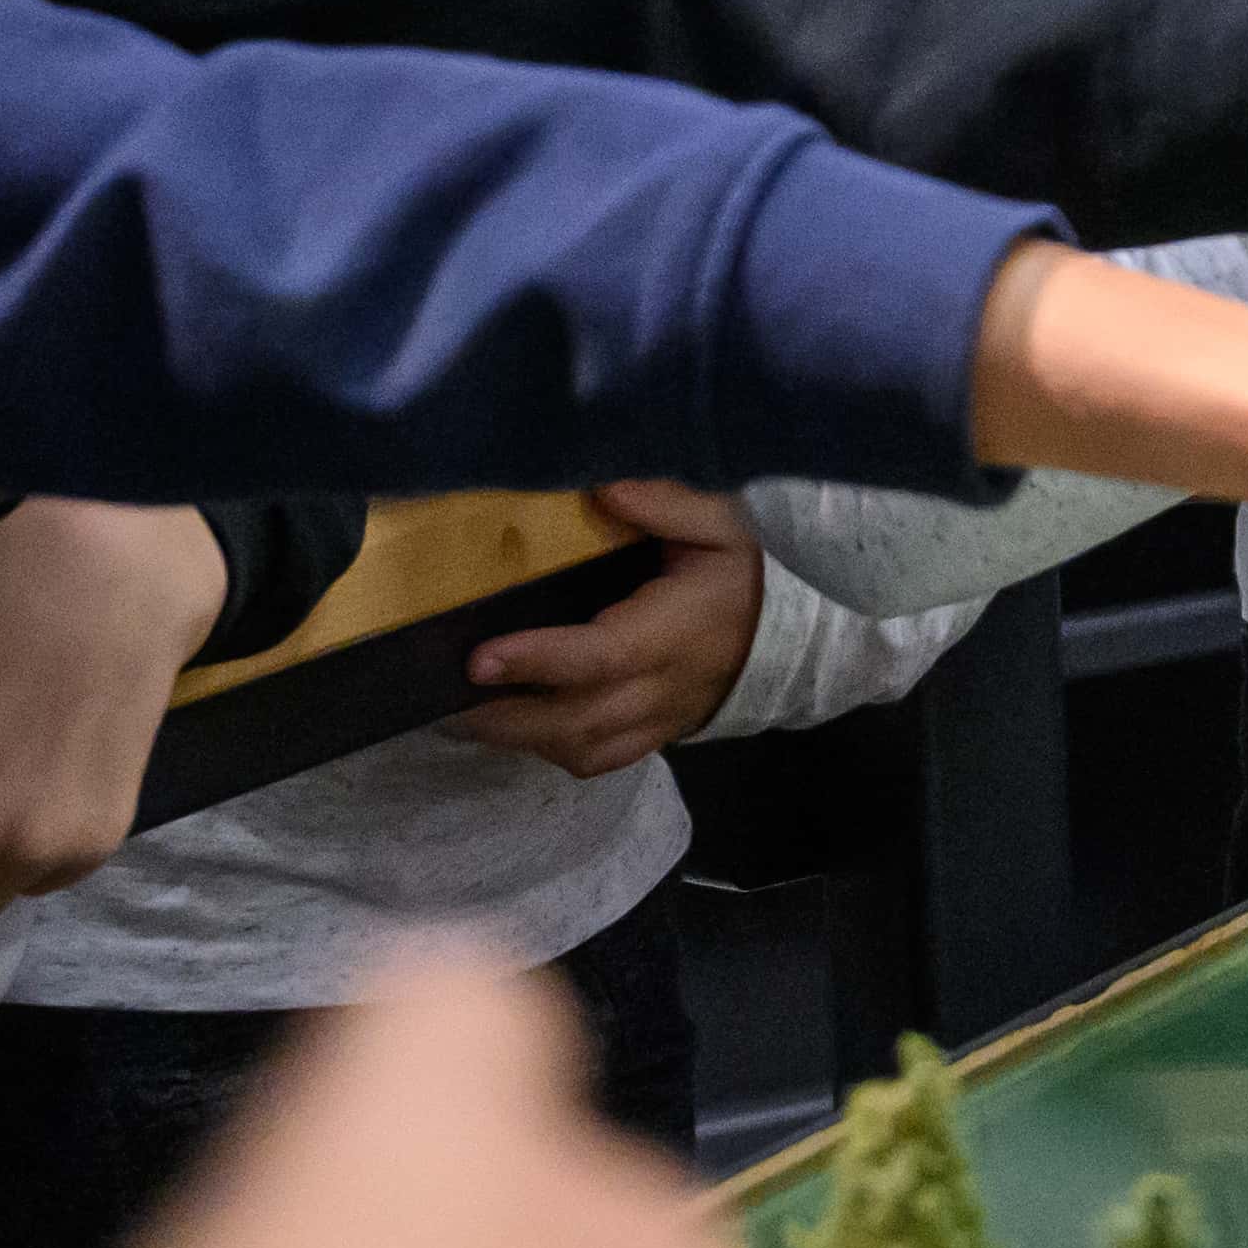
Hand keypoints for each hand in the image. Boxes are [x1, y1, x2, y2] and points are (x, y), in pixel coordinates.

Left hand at [449, 477, 765, 773]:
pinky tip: (521, 727)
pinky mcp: (658, 734)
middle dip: (507, 716)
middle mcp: (663, 686)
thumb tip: (602, 487)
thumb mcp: (723, 522)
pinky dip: (556, 751)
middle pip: (577, 721)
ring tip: (467, 713)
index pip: (599, 657)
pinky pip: (601, 760)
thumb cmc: (749, 572)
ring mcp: (660, 719)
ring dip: (522, 739)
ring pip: (584, 750)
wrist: (801, 631)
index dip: (538, 661)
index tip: (480, 657)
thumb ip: (666, 504)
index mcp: (673, 632)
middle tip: (446, 698)